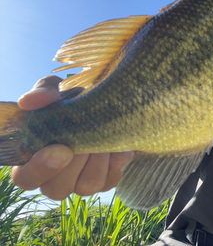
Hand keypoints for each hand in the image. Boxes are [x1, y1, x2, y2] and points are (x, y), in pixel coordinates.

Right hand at [11, 76, 133, 199]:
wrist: (108, 102)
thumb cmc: (72, 98)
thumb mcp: (56, 90)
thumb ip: (43, 93)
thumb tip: (28, 101)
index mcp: (33, 159)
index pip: (25, 179)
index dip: (40, 169)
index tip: (60, 148)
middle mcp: (56, 178)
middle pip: (57, 189)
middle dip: (75, 164)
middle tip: (87, 141)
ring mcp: (82, 182)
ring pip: (88, 186)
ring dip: (98, 161)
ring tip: (104, 136)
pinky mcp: (107, 180)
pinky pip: (112, 179)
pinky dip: (117, 160)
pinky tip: (119, 143)